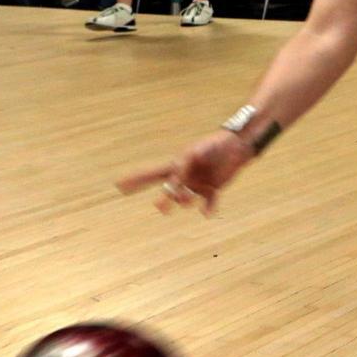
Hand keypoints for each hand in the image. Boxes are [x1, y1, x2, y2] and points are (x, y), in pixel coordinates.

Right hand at [116, 131, 253, 215]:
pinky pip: (208, 203)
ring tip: (189, 197)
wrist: (237, 145)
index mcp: (177, 164)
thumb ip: (185, 163)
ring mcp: (198, 183)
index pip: (152, 173)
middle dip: (163, 199)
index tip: (119, 185)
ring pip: (186, 198)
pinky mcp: (212, 189)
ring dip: (185, 200)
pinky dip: (208, 208)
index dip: (135, 179)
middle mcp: (185, 176)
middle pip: (167, 189)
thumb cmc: (215, 144)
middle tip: (160, 207)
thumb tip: (176, 175)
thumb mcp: (197, 151)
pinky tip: (207, 213)